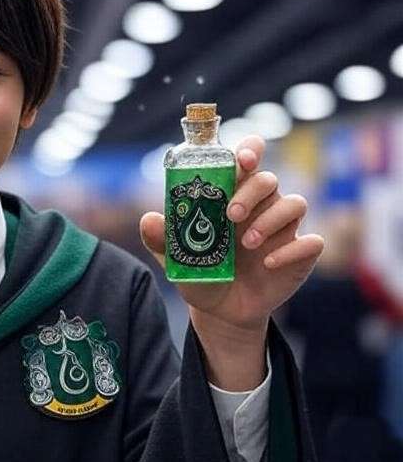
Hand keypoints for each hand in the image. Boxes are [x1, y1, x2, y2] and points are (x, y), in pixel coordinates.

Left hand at [138, 136, 323, 387]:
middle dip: (251, 191)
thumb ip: (162, 239)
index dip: (250, 150)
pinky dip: (292, 250)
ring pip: (295, 204)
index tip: (242, 159)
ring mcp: (283, 229)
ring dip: (271, 219)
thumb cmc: (200, 272)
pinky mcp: (299, 254)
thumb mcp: (176, 258)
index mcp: (232, 196)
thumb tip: (149, 219)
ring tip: (247, 243)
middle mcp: (261, 206)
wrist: (220, 311)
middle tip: (230, 215)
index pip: (248, 160)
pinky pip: (312, 242)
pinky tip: (268, 264)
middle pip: (269, 179)